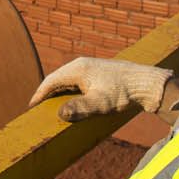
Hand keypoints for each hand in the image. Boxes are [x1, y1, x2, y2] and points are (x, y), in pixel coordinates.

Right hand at [29, 57, 174, 120]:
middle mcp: (82, 65)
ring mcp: (91, 68)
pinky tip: (72, 102)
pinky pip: (77, 82)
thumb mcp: (101, 104)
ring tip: (51, 107)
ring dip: (58, 93)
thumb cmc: (124, 93)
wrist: (147, 84)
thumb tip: (60, 114)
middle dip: (46, 93)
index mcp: (78, 68)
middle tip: (37, 109)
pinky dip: (70, 92)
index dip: (39, 94)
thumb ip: (80, 109)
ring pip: (67, 81)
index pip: (50, 81)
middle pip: (57, 79)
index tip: (31, 107)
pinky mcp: (99, 74)